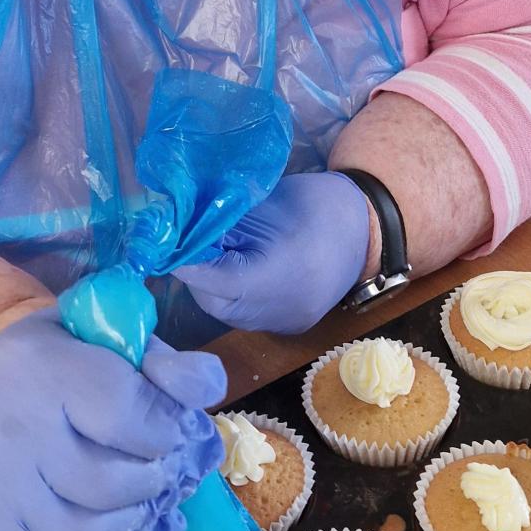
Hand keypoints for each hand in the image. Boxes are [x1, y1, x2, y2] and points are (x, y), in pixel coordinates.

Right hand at [0, 309, 225, 530]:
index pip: (120, 415)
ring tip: (153, 500)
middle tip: (170, 467)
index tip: (177, 426)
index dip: (166, 429)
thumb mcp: (116, 339)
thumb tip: (207, 391)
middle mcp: (9, 433)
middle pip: (105, 484)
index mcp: (40, 369)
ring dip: (137, 524)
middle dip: (157, 480)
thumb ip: (168, 364)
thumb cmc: (67, 357)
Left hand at [174, 171, 370, 334]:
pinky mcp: (287, 325)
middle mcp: (279, 310)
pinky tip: (233, 267)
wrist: (368, 229)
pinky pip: (244, 313)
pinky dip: (229, 292)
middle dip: (194, 271)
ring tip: (211, 252)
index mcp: (279, 276)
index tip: (162, 241)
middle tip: (185, 242)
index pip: (214, 280)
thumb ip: (222, 221)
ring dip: (209, 284)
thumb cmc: (317, 205)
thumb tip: (177, 228)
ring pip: (225, 311)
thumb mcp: (265, 205)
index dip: (185, 260)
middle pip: (214, 300)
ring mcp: (283, 323)